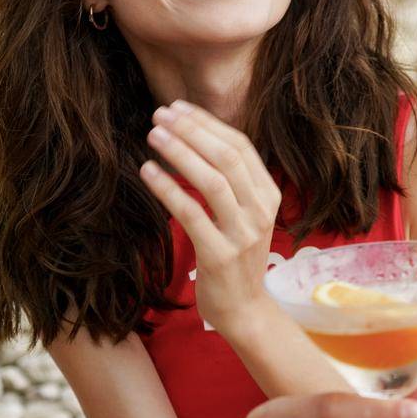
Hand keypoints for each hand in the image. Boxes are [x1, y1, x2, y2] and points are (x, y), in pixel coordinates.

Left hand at [138, 101, 280, 335]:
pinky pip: (192, 213)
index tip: (179, 108)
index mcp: (269, 196)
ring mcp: (243, 233)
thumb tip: (198, 141)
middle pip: (228, 158)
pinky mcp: (220, 255)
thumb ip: (232, 184)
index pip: (241, 147)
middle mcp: (260, 210)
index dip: (208, 124)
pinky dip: (168, 188)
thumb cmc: (237, 258)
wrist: (246, 309)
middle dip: (192, 131)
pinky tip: (147, 171)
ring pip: (213, 181)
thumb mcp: (245, 216)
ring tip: (153, 135)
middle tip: (161, 114)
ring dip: (181, 153)